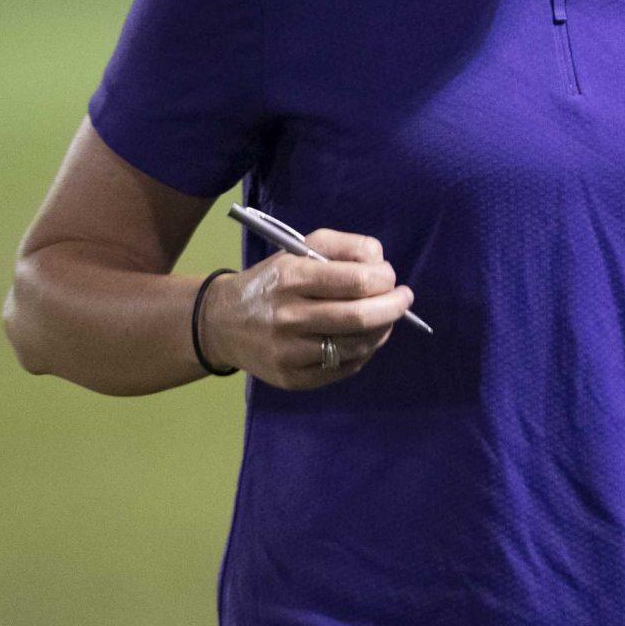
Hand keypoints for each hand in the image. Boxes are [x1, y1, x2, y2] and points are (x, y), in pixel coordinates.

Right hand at [200, 229, 412, 388]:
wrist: (221, 322)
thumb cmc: (273, 281)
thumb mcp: (300, 250)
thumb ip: (345, 247)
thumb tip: (381, 264)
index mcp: (291, 277)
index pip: (357, 281)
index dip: (384, 279)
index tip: (390, 277)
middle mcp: (288, 316)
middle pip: (360, 317)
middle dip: (393, 307)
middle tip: (403, 299)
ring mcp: (289, 351)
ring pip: (357, 346)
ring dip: (382, 330)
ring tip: (384, 318)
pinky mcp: (292, 378)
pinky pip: (344, 368)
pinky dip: (364, 352)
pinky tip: (364, 339)